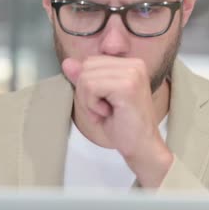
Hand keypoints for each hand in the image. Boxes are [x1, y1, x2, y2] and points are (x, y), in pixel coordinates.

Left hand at [62, 56, 173, 186]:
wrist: (142, 147)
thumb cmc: (123, 126)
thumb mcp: (98, 98)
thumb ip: (85, 78)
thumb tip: (67, 62)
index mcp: (131, 64)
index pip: (91, 62)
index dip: (89, 85)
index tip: (105, 103)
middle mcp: (134, 64)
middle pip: (87, 66)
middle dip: (87, 92)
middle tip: (104, 110)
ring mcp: (132, 73)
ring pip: (86, 78)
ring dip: (89, 101)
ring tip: (106, 112)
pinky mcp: (127, 85)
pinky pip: (91, 87)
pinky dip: (92, 105)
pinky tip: (108, 113)